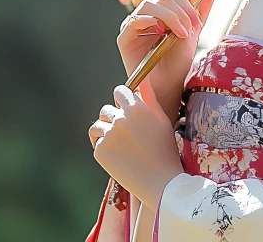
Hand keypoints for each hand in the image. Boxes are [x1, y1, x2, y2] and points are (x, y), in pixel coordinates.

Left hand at [89, 83, 184, 211]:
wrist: (160, 181)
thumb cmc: (165, 149)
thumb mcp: (162, 119)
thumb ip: (150, 97)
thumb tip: (143, 80)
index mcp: (136, 107)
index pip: (120, 91)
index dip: (123, 98)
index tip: (126, 106)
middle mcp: (120, 118)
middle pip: (106, 109)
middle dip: (113, 116)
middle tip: (126, 131)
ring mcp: (108, 135)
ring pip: (98, 125)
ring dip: (105, 130)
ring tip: (118, 142)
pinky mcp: (100, 152)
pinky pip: (96, 143)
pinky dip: (104, 147)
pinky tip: (118, 154)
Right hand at [117, 0, 217, 120]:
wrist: (168, 86)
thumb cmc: (179, 61)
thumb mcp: (194, 32)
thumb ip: (201, 11)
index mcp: (165, 8)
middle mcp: (149, 11)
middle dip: (183, 6)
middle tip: (193, 25)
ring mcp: (136, 22)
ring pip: (152, 3)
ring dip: (172, 16)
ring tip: (182, 34)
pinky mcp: (125, 36)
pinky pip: (135, 20)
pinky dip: (152, 21)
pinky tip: (163, 32)